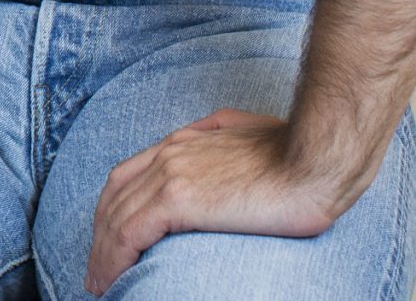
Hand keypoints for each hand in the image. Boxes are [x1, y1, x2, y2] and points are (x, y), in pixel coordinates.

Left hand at [84, 109, 349, 293]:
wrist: (317, 157)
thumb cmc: (299, 153)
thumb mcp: (248, 133)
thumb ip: (219, 136)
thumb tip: (210, 142)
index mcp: (185, 140)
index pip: (129, 175)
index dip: (114, 207)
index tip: (111, 237)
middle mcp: (169, 152)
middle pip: (114, 195)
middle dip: (100, 233)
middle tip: (98, 268)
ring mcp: (170, 172)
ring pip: (115, 216)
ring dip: (101, 252)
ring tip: (99, 282)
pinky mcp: (177, 197)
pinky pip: (128, 231)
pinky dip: (112, 256)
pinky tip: (111, 277)